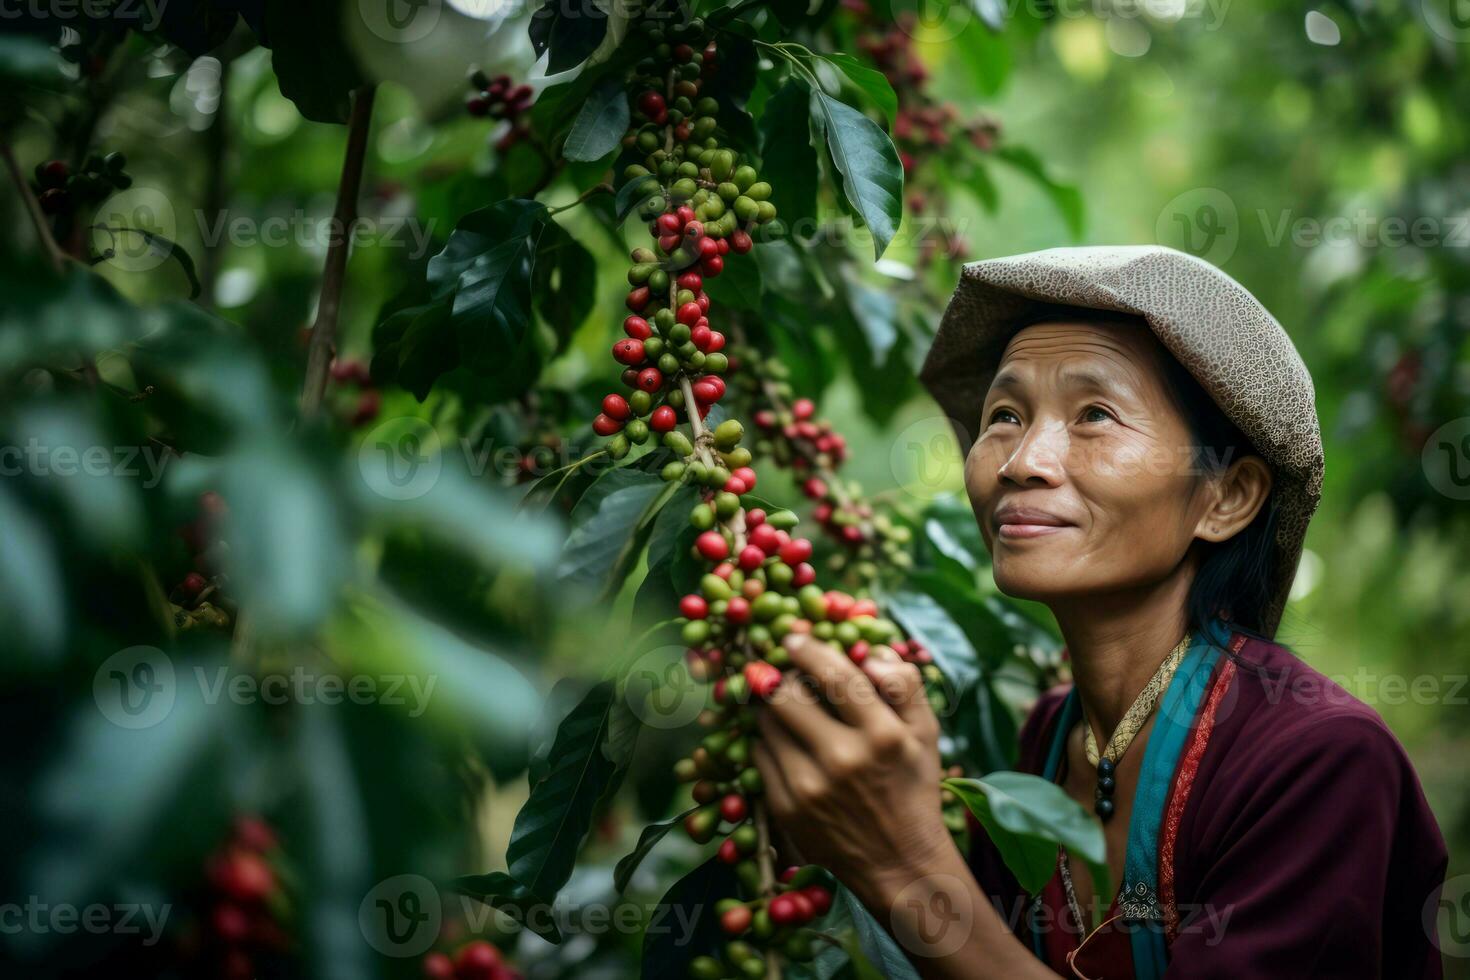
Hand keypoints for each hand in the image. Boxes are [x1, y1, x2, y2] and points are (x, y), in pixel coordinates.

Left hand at [752, 633, 950, 903]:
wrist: (899, 864)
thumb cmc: (913, 789)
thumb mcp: (926, 734)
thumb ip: (904, 684)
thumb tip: (872, 650)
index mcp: (883, 735)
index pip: (835, 675)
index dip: (807, 649)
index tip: (792, 637)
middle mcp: (842, 759)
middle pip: (786, 694)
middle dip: (780, 676)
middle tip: (783, 671)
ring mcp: (808, 787)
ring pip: (767, 723)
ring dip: (771, 707)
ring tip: (786, 707)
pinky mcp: (785, 809)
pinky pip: (760, 756)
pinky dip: (768, 742)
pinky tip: (786, 744)